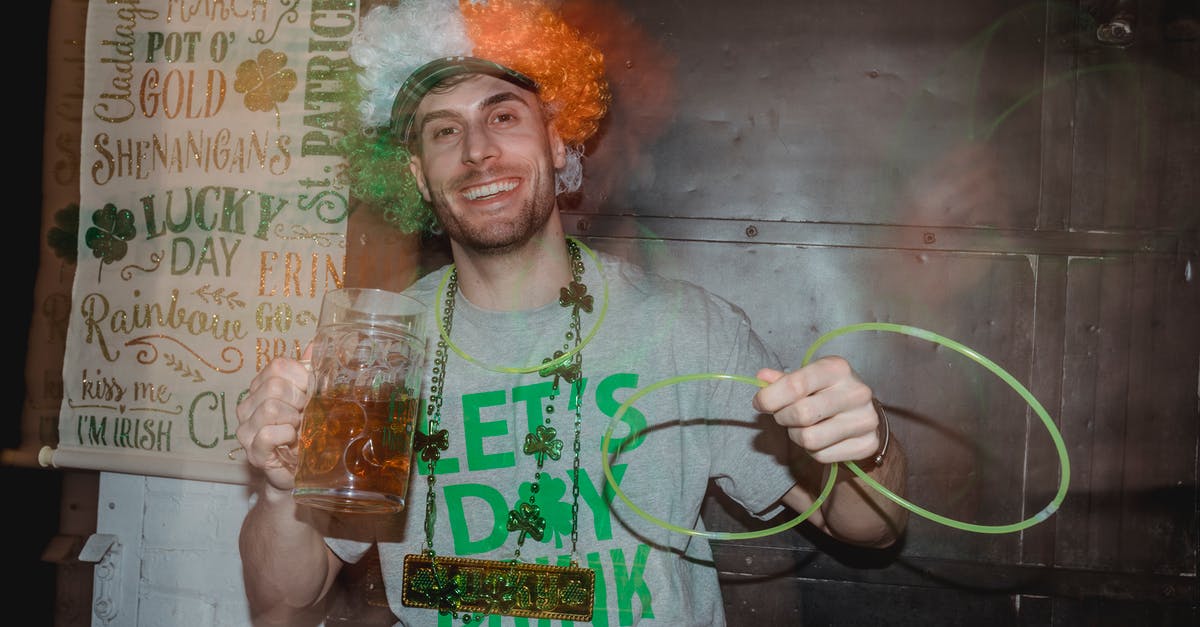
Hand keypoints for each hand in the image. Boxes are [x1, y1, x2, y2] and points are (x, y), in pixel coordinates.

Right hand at [235, 354, 312, 491]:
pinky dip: (286, 435)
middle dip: (299, 400)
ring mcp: (246, 430)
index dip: (302, 378)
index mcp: (261, 387)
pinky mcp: (253, 452)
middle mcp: (248, 406)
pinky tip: (291, 440)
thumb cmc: (306, 430)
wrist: (303, 468)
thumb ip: (311, 370)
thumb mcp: (312, 397)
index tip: (310, 394)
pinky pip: (267, 433)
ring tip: (299, 428)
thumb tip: (318, 343)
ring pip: (270, 408)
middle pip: (274, 386)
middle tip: (305, 414)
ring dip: (294, 419)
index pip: (278, 366)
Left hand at [753, 356, 880, 464]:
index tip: (760, 403)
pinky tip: (819, 438)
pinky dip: (812, 451)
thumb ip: (783, 380)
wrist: (864, 411)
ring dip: (796, 436)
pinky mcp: (867, 444)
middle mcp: (856, 392)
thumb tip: (761, 377)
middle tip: (783, 415)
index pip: (795, 385)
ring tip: (801, 427)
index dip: (769, 398)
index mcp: (837, 368)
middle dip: (782, 417)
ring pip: (810, 439)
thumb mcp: (807, 378)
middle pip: (801, 414)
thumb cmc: (827, 391)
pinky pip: (822, 456)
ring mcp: (865, 420)